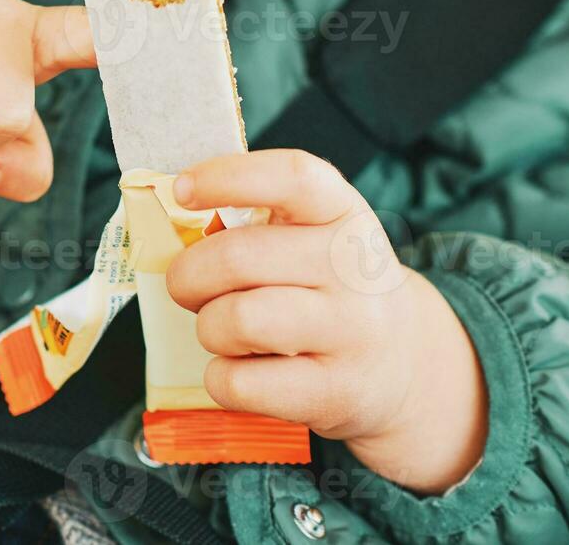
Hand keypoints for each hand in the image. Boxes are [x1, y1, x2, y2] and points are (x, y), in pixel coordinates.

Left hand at [164, 149, 488, 494]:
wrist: (403, 363)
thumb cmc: (326, 288)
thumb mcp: (310, 238)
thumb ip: (252, 223)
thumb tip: (166, 222)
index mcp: (342, 213)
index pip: (292, 177)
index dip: (227, 176)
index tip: (180, 190)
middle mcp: (354, 268)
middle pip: (236, 258)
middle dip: (187, 276)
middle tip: (187, 288)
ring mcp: (352, 332)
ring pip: (236, 320)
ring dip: (208, 327)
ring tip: (223, 330)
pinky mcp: (337, 391)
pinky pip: (240, 382)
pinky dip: (221, 378)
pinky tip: (241, 370)